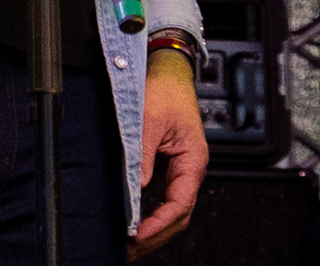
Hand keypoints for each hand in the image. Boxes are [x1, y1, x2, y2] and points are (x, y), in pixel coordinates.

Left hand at [131, 49, 207, 255]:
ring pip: (168, 209)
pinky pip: (157, 197)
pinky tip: (130, 222)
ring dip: (151, 228)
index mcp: (193, 161)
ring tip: (127, 244)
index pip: (180, 203)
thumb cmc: (164, 90)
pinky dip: (146, 212)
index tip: (139, 234)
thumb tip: (135, 188)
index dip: (160, 223)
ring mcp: (175, 170)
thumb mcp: (150, 120)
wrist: (166, 71)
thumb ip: (143, 155)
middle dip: (156, 236)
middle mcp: (187, 169)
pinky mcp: (163, 166)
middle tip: (129, 250)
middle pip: (177, 215)